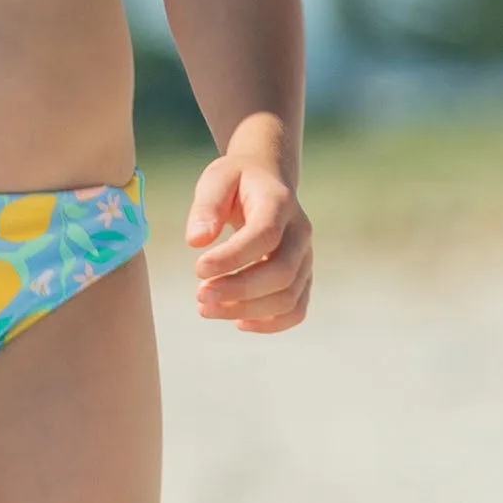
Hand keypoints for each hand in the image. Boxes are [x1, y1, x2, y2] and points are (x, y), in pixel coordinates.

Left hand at [185, 151, 312, 332]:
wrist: (267, 179)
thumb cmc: (236, 180)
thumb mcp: (216, 179)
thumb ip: (206, 207)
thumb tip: (196, 241)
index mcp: (279, 203)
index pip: (264, 236)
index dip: (233, 257)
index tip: (198, 268)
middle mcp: (300, 233)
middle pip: (281, 272)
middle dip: (238, 290)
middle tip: (199, 295)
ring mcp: (306, 258)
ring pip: (288, 297)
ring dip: (247, 310)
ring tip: (207, 308)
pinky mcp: (303, 277)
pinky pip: (296, 310)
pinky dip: (270, 323)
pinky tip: (237, 322)